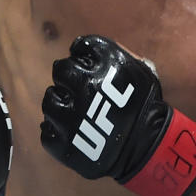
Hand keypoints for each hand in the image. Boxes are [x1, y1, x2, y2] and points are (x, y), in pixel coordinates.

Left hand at [40, 35, 195, 195]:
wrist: (149, 148)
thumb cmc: (146, 108)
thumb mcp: (141, 72)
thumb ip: (119, 55)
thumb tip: (88, 48)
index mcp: (106, 67)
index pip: (82, 46)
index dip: (83, 53)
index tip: (85, 62)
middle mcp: (85, 87)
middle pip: (61, 70)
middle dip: (68, 76)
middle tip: (77, 88)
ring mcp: (71, 117)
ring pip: (50, 100)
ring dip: (60, 102)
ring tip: (73, 110)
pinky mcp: (63, 143)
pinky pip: (47, 130)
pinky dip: (56, 130)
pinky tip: (71, 130)